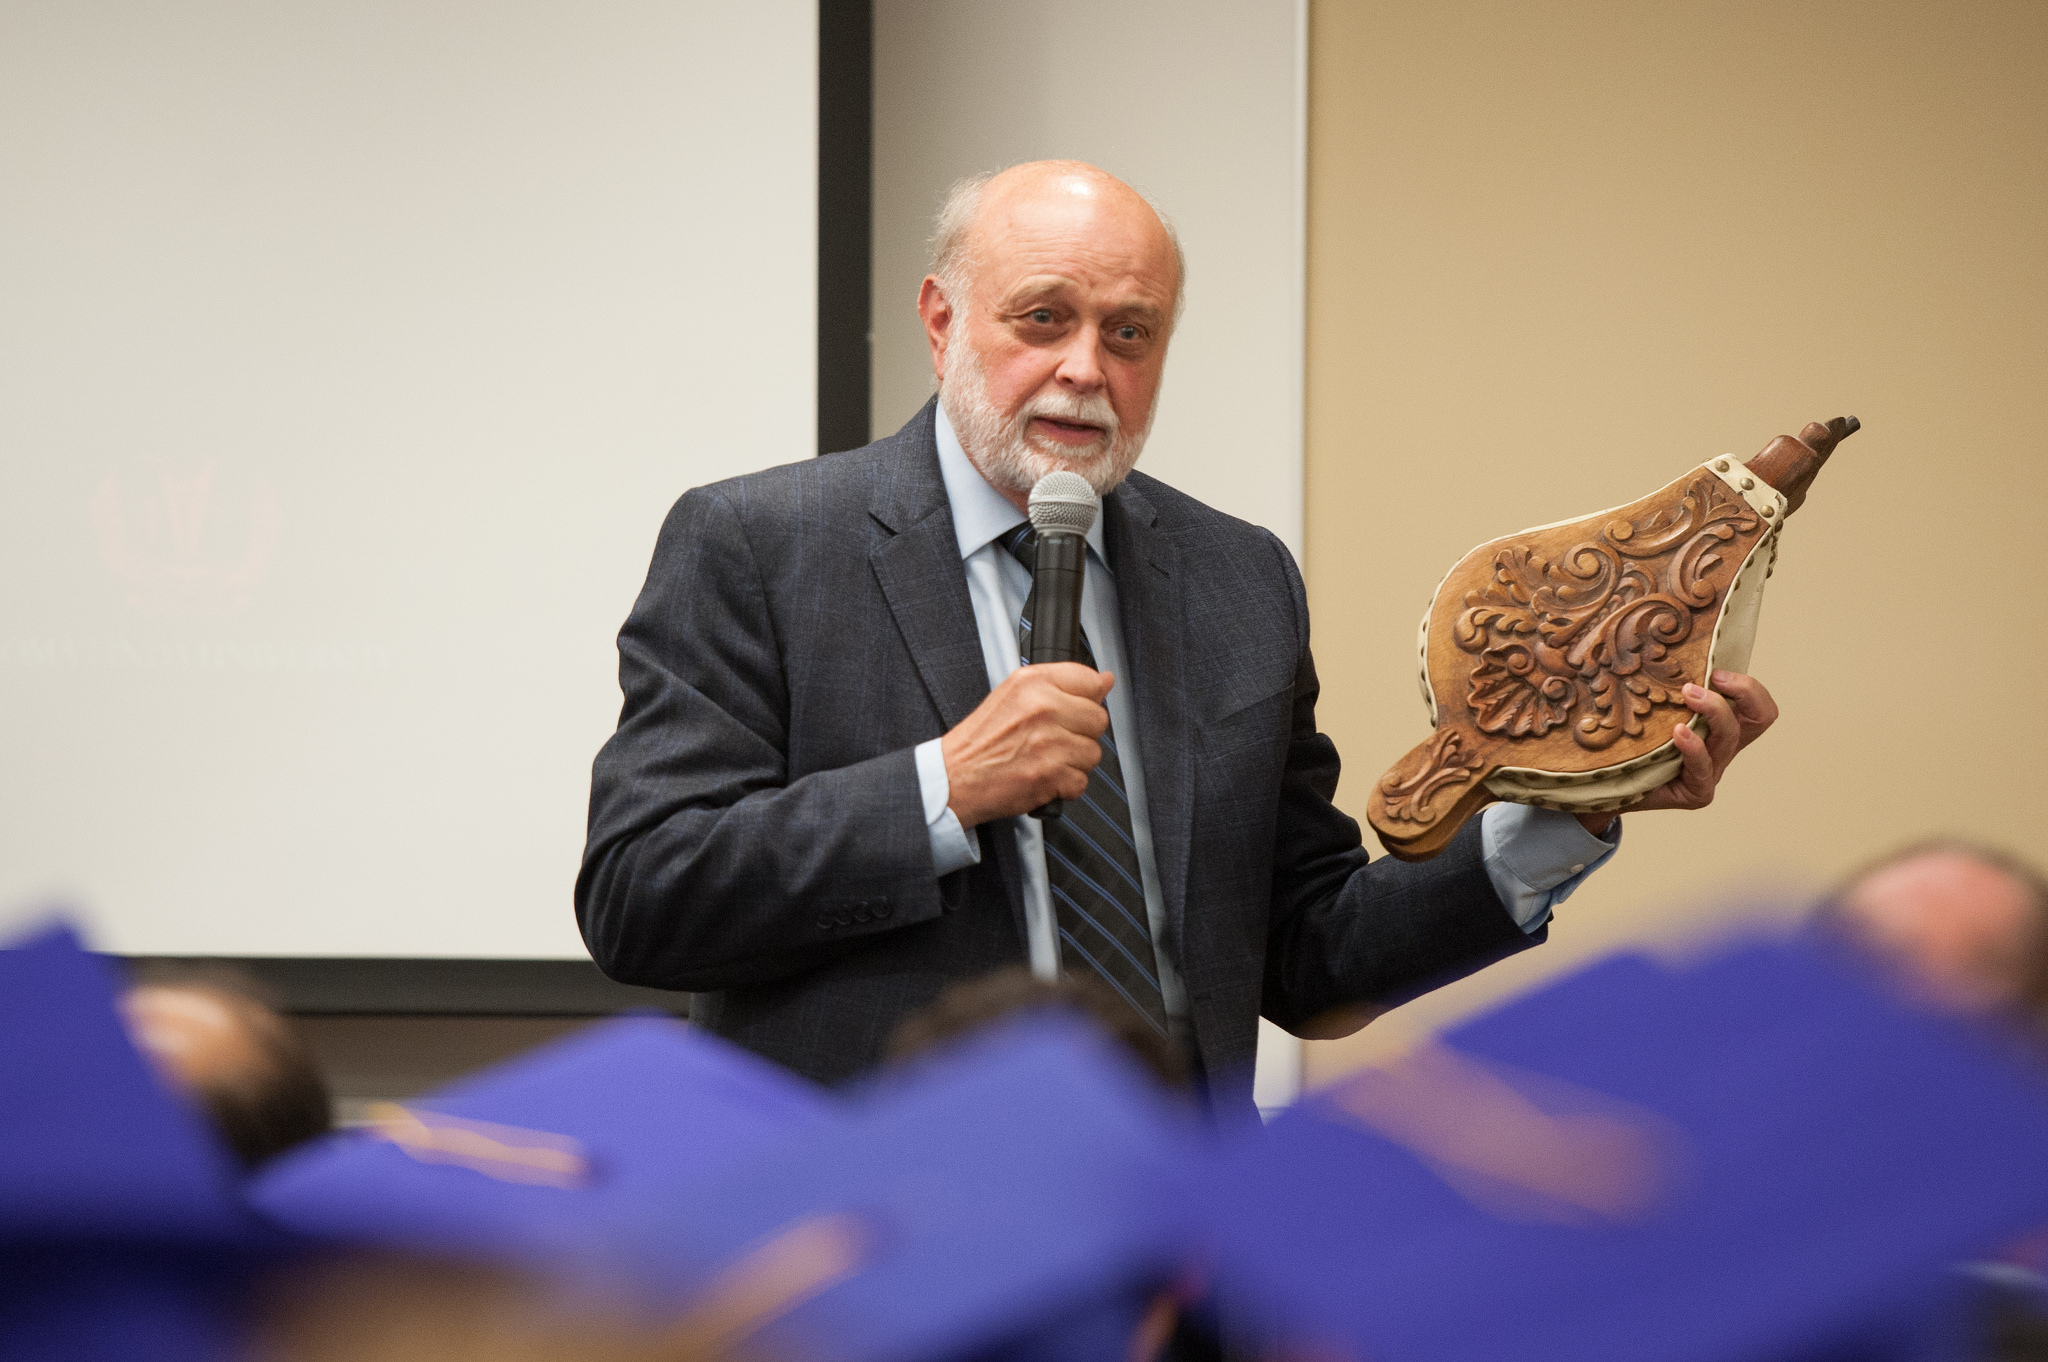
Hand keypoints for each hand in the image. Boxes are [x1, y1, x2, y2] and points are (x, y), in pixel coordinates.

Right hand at [941, 663, 1113, 826]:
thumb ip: (1061, 685)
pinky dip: (1065, 786)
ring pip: (1093, 753)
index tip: (1072, 710)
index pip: (1090, 680)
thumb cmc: (981, 741)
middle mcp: (1043, 708)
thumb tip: (1105, 680)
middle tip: (1053, 739)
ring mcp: (1048, 742)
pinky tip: (1043, 777)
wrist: (954, 778)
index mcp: (1033, 682)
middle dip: (1081, 734)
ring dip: (1074, 762)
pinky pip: (1081, 782)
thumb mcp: (1014, 695)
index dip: (1086, 699)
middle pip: (1098, 719)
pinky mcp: (1050, 774)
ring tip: (1046, 759)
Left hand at [1576, 669, 1777, 830]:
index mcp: (1720, 727)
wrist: (1607, 784)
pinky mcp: (1696, 793)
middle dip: (1742, 690)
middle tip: (1710, 678)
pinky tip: (1678, 732)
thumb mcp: (1651, 705)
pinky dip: (1694, 746)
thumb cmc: (1630, 740)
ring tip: (1687, 694)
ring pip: (1730, 736)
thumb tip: (1660, 637)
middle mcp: (1722, 748)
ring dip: (1713, 709)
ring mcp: (1712, 772)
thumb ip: (1664, 684)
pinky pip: (1703, 768)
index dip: (1748, 687)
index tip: (1716, 672)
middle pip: (1761, 717)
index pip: (1760, 706)